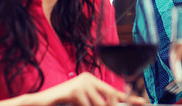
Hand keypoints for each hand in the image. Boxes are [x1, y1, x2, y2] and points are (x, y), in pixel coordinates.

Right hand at [17, 72, 143, 105]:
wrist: (40, 102)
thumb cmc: (63, 103)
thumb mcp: (84, 103)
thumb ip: (98, 103)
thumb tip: (113, 105)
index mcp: (92, 80)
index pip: (114, 91)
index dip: (129, 98)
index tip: (142, 103)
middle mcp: (89, 79)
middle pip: (111, 97)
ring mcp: (82, 83)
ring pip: (99, 105)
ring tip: (78, 103)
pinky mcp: (75, 90)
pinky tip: (73, 105)